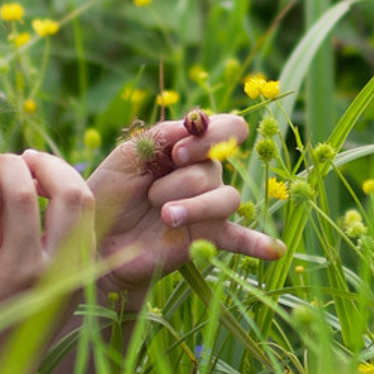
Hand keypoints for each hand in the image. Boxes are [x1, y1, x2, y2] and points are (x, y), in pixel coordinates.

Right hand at [0, 151, 94, 336]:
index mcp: (23, 268)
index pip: (25, 197)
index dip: (9, 167)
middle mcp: (60, 269)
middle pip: (72, 194)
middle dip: (48, 164)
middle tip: (22, 158)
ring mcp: (80, 273)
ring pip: (89, 206)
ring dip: (64, 180)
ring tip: (34, 172)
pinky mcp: (86, 275)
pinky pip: (88, 226)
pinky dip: (72, 202)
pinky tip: (47, 197)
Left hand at [86, 113, 282, 307]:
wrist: (99, 240)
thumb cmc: (111, 193)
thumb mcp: (128, 156)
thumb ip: (161, 136)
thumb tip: (196, 123)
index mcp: (190, 148)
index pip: (227, 129)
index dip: (210, 138)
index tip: (178, 154)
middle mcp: (206, 175)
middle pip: (215, 169)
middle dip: (178, 181)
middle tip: (152, 196)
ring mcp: (208, 208)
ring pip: (227, 198)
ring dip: (195, 207)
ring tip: (166, 217)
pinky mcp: (207, 237)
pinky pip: (239, 238)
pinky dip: (258, 243)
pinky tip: (275, 250)